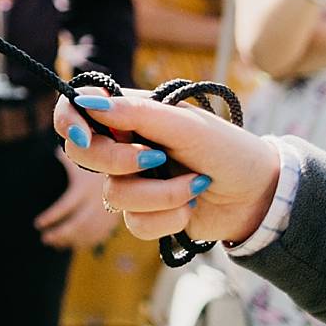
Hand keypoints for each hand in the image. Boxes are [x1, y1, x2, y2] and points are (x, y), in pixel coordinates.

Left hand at [35, 158, 120, 248]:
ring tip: (51, 241)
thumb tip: (53, 153)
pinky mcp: (113, 222)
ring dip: (68, 240)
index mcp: (87, 186)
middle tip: (44, 238)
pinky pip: (97, 237)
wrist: (125, 167)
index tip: (37, 224)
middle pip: (77, 224)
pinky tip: (68, 243)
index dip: (51, 216)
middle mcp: (98, 202)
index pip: (66, 206)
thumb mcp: (83, 155)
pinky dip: (82, 242)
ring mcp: (107, 215)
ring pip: (86, 233)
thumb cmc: (97, 156)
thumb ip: (67, 158)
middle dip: (59, 233)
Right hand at [57, 90, 280, 254]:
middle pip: (87, 155)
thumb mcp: (185, 125)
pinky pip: (134, 224)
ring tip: (193, 185)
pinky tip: (190, 206)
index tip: (82, 135)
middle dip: (121, 162)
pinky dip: (166, 217)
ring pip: (114, 195)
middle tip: (156, 158)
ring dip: (159, 195)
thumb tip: (89, 102)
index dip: (69, 121)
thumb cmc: (226, 149)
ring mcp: (136, 181)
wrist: (257, 196)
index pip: (80, 109)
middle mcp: (127, 145)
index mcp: (132, 113)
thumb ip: (137, 114)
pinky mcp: (148, 215)